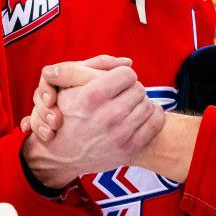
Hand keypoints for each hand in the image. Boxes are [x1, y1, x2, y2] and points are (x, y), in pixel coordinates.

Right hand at [21, 63, 163, 188]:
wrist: (61, 154)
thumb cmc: (66, 112)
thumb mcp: (69, 85)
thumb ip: (96, 65)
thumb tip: (129, 61)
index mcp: (91, 96)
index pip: (127, 74)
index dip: (122, 75)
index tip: (116, 82)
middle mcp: (107, 116)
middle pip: (139, 89)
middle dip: (131, 89)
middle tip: (121, 96)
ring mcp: (119, 135)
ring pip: (148, 105)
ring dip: (140, 103)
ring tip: (127, 107)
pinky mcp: (129, 149)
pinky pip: (155, 123)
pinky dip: (152, 116)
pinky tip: (139, 116)